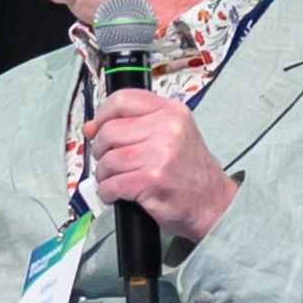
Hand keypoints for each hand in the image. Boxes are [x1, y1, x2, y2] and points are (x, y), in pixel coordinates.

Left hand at [85, 90, 237, 237]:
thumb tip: (90, 127)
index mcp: (171, 111)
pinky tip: (116, 193)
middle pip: (110, 131)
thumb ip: (131, 126)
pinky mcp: (153, 179)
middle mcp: (168, 128)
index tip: (98, 128)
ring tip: (115, 179)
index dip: (102, 115)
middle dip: (101, 150)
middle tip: (109, 161)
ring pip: (108, 159)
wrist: (212, 203)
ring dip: (104, 174)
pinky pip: (112, 183)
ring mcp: (161, 154)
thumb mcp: (168, 136)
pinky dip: (107, 192)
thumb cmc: (188, 171)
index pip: (123, 99)